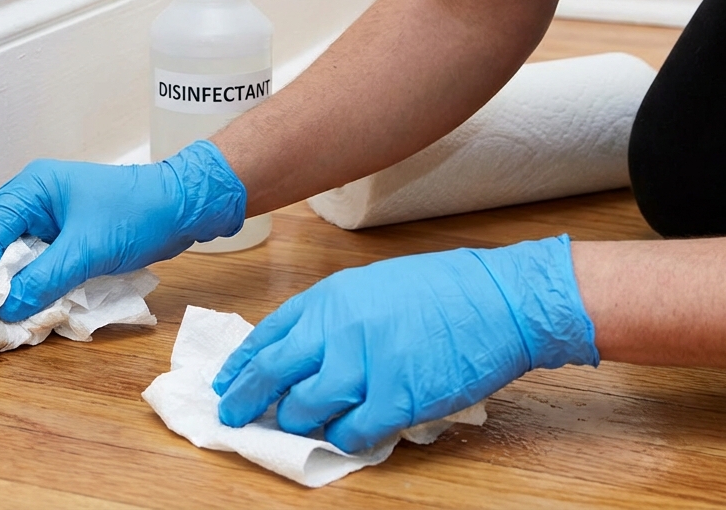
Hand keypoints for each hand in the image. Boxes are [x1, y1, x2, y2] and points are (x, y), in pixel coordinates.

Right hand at [0, 140, 245, 323]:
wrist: (182, 207)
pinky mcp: (61, 235)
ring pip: (4, 249)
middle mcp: (31, 198)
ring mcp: (45, 216)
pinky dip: (19, 281)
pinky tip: (16, 304)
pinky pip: (28, 258)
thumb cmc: (138, 214)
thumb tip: (6, 309)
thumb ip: (44, 280)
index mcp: (32, 188)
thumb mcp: (88, 250)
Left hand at [211, 236, 597, 452]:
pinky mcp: (395, 401)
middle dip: (246, 400)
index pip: (268, 335)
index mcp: (331, 298)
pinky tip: (346, 434)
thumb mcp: (373, 286)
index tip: (226, 382)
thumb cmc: (443, 291)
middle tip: (234, 417)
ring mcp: (365, 366)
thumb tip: (301, 354)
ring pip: (304, 409)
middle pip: (272, 374)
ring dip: (296, 422)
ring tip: (299, 425)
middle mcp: (338, 330)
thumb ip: (333, 318)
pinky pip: (350, 433)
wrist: (499, 301)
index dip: (241, 364)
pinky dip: (342, 438)